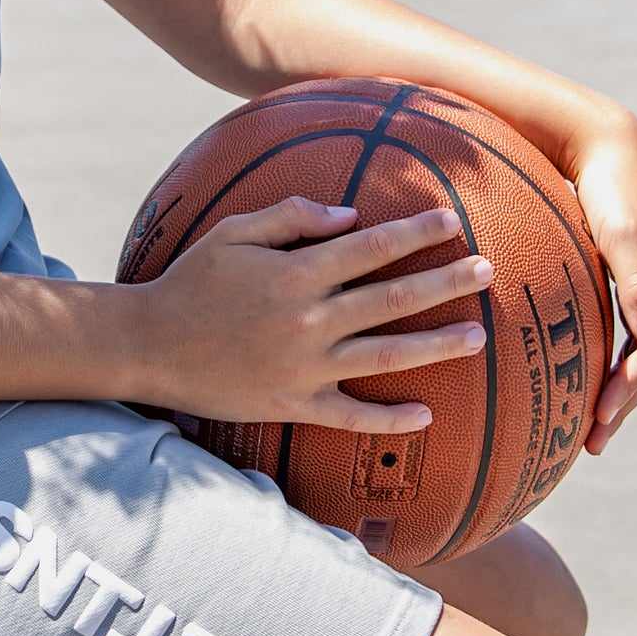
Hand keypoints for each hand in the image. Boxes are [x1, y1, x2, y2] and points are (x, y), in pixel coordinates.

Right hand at [128, 199, 492, 433]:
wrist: (148, 346)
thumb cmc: (190, 282)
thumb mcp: (233, 233)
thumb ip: (292, 217)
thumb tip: (351, 216)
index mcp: (296, 273)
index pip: (372, 247)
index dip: (416, 232)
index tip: (451, 220)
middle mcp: (309, 320)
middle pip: (393, 299)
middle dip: (446, 282)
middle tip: (488, 270)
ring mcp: (304, 367)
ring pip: (386, 356)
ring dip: (436, 346)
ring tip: (477, 336)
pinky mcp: (292, 404)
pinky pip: (351, 417)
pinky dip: (389, 419)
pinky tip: (425, 415)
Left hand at [562, 117, 636, 452]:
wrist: (611, 144)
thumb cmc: (613, 187)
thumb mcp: (624, 235)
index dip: (629, 391)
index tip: (600, 421)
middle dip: (625, 402)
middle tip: (593, 442)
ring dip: (620, 387)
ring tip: (592, 424)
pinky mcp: (631, 276)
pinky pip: (626, 329)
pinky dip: (611, 357)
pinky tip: (588, 372)